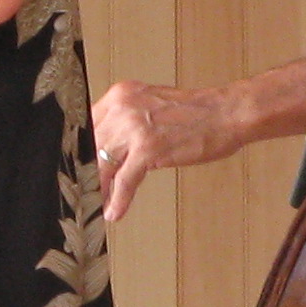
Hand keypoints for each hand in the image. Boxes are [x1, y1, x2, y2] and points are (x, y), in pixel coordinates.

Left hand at [92, 80, 241, 224]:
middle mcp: (123, 107)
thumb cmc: (197, 112)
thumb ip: (128, 119)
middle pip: (91, 146)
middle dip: (86, 172)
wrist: (227, 112)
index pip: (88, 124)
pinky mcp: (148, 149)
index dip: (81, 150)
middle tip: (83, 190)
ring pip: (102, 165)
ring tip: (95, 204)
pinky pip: (124, 180)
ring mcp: (135, 128)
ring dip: (97, 189)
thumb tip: (109, 146)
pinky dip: (118, 200)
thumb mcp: (152, 105)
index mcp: (122, 95)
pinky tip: (115, 211)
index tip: (78, 167)